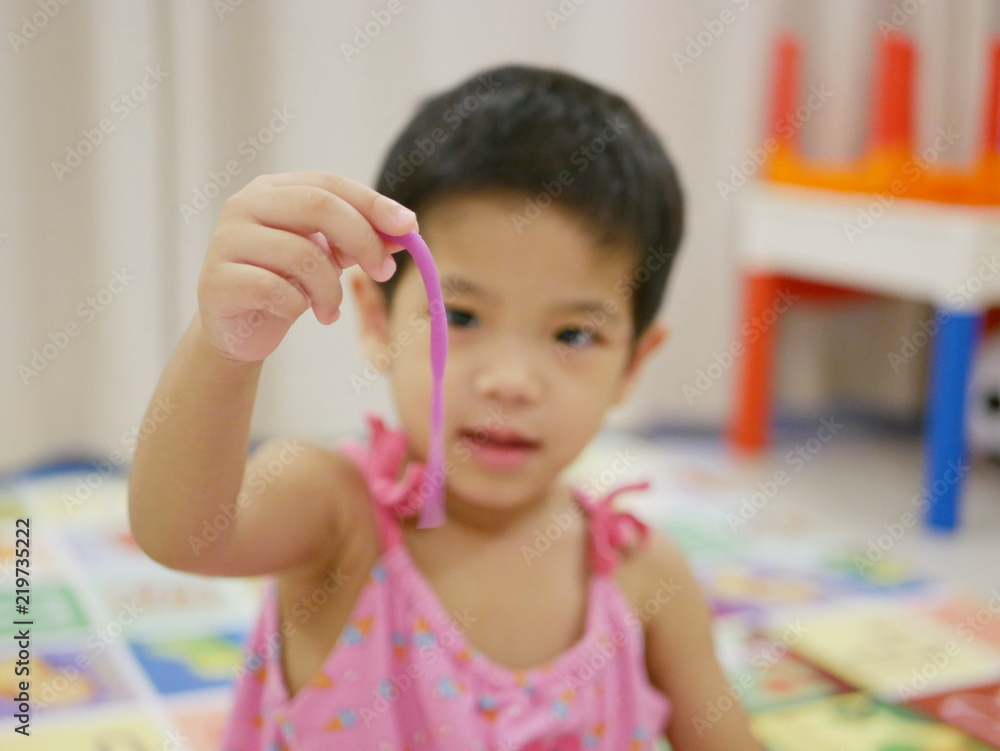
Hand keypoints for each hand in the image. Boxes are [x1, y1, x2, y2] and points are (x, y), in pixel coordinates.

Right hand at [196, 171, 416, 361]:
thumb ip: (360, 240)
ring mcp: (226, 239)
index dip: (373, 203)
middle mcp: (245, 204)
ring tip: (329, 310)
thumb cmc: (283, 284)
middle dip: (362, 239)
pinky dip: (297, 306)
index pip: (330, 184)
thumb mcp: (327, 257)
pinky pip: (275, 290)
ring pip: (301, 254)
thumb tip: (407, 231)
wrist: (236, 328)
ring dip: (330, 290)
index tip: (410, 227)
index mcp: (273, 190)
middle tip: (384, 272)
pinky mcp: (217, 279)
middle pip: (318, 206)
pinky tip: (295, 312)